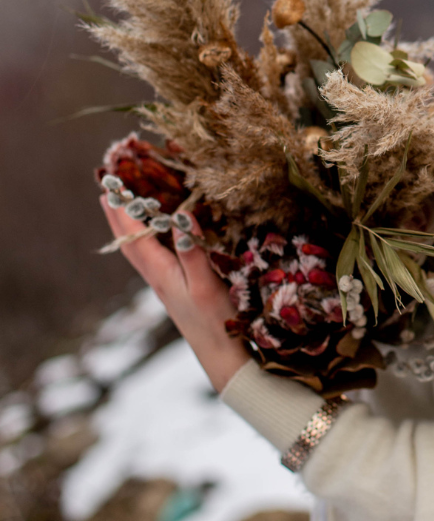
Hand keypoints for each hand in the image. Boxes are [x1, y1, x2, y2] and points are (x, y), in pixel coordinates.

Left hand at [102, 196, 250, 391]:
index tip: (111, 187)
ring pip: (138, 251)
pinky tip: (153, 239)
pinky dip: (145, 240)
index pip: (134, 237)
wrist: (220, 354)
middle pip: (129, 243)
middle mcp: (157, 277)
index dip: (123, 211)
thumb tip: (181, 214)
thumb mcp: (205, 283)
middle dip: (117, 217)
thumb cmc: (214, 319)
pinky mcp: (176, 287)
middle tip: (106, 192)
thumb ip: (192, 250)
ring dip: (128, 228)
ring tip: (122, 209)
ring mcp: (165, 283)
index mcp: (160, 273)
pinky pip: (152, 257)